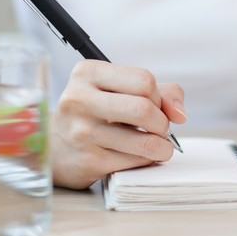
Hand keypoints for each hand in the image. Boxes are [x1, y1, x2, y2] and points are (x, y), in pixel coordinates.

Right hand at [50, 60, 186, 188]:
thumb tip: (180, 114)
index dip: (158, 96)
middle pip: (144, 109)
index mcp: (87, 73)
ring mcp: (81, 132)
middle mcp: (79, 99)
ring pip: (145, 142)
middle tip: (159, 128)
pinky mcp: (88, 161)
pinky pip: (136, 162)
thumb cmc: (97, 113)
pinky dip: (147, 160)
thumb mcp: (121, 90)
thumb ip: (161, 92)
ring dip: (161, 146)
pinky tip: (139, 156)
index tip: (153, 105)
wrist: (56, 147)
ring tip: (156, 145)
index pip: (144, 80)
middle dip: (162, 123)